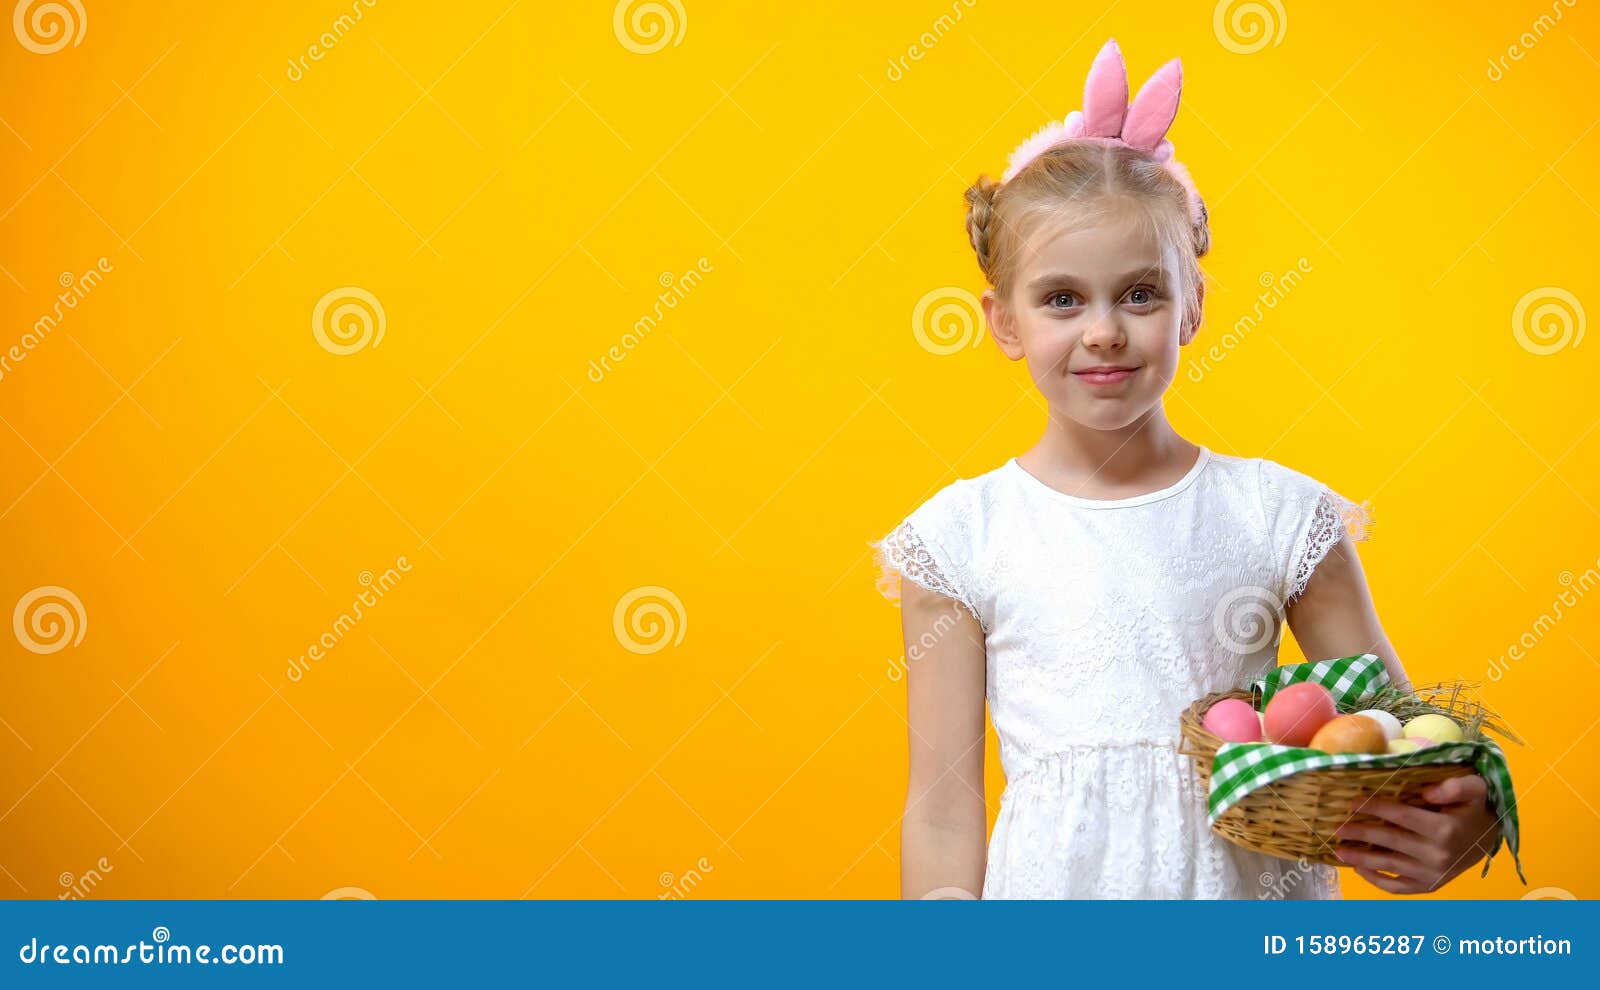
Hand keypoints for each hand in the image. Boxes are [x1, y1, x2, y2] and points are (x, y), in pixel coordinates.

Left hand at [1332, 774, 1499, 893]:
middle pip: (1390, 842)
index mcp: (1445, 829)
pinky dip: (1377, 881)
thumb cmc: (1475, 807)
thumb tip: (1427, 792)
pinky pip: (1399, 887)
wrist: (1490, 837)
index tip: (1352, 802)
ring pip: (1390, 866)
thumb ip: (1454, 786)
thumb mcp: (1474, 788)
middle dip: (1361, 834)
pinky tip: (1359, 869)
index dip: (1375, 808)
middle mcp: (1437, 855)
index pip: (1401, 817)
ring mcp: (1433, 874)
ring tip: (1338, 850)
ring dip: (1362, 859)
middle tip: (1336, 828)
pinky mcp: (1430, 886)